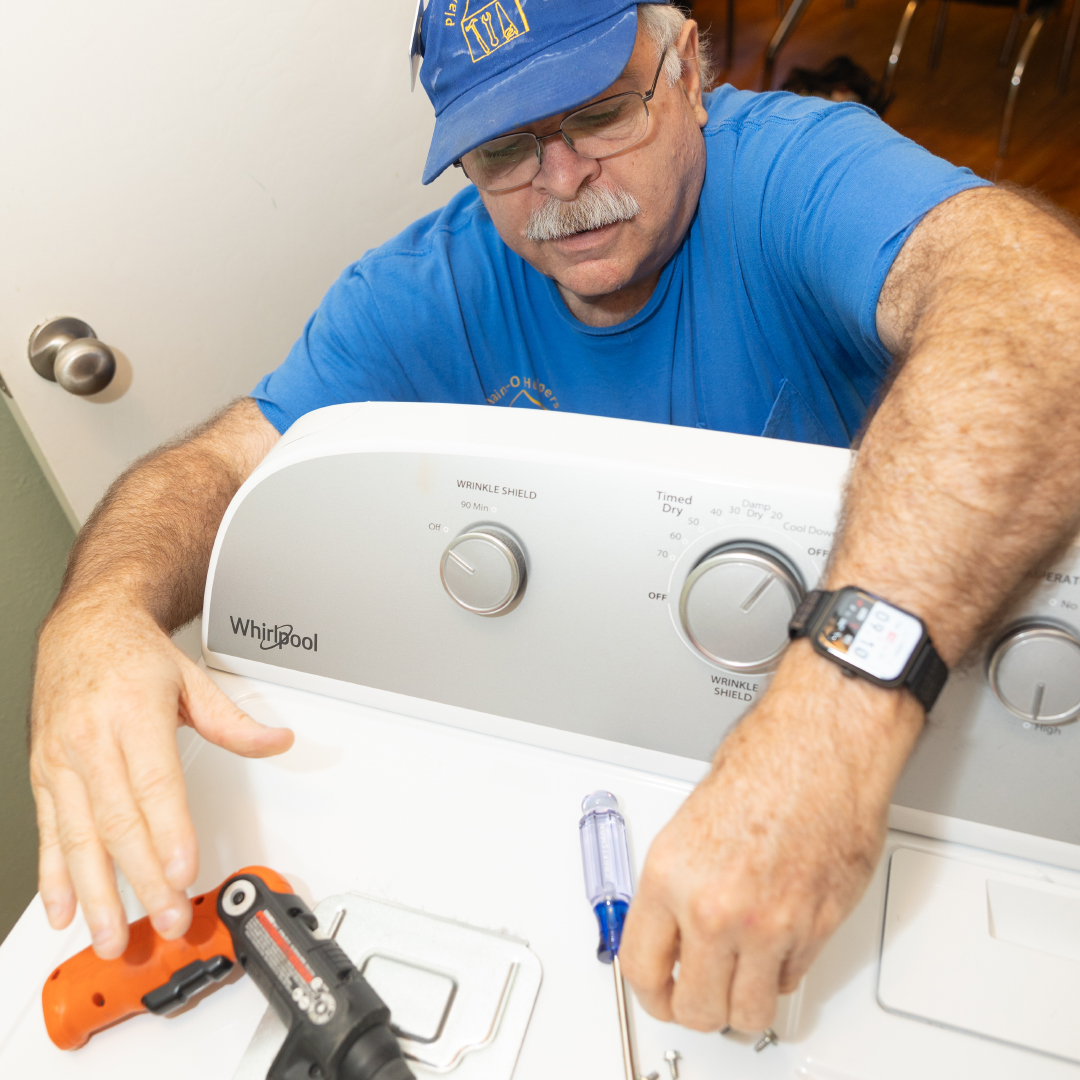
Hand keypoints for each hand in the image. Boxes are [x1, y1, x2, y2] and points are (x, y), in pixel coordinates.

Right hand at [30, 598, 292, 958]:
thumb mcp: (192, 679)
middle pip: (119, 821)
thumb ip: (233, 720)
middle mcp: (92, 741)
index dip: (169, 832)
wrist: (84, 628)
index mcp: (134, 714)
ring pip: (78, 837)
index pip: (154, 784)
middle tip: (167, 916)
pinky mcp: (44, 775)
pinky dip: (54, 875)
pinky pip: (47, 832)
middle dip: (143, 877)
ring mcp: (62, 761)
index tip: (183, 870)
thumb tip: (277, 740)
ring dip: (96, 892)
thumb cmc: (134, 656)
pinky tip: (63, 908)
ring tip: (113, 933)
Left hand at [619, 641, 922, 1031]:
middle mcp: (714, 908)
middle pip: (696, 1007)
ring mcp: (767, 926)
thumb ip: (679, 886)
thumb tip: (673, 927)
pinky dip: (779, 973)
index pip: (641, 968)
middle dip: (695, 1007)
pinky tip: (774, 945)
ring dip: (740, 1004)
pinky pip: (788, 981)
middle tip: (698, 997)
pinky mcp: (814, 930)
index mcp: (670, 875)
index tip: (658, 993)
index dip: (649, 993)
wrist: (823, 745)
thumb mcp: (690, 822)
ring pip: (747, 1011)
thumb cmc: (765, 762)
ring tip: (737, 983)